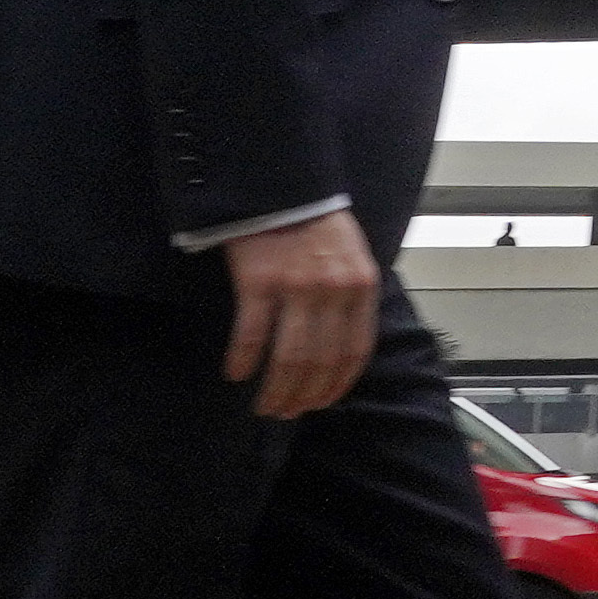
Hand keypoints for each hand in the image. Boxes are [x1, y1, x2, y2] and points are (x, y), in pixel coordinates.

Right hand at [217, 214, 379, 419]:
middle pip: (320, 360)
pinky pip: (251, 333)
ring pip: (289, 355)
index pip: (355, 350)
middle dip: (304, 395)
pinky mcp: (258, 280)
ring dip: (276, 388)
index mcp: (361, 287)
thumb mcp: (353, 258)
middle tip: (286, 412)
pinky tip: (235, 374)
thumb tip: (342, 346)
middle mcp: (333, 291)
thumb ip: (352, 298)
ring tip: (264, 405)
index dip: (337, 384)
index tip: (322, 403)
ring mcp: (296, 286)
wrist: (284, 186)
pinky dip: (243, 359)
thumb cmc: (317, 224)